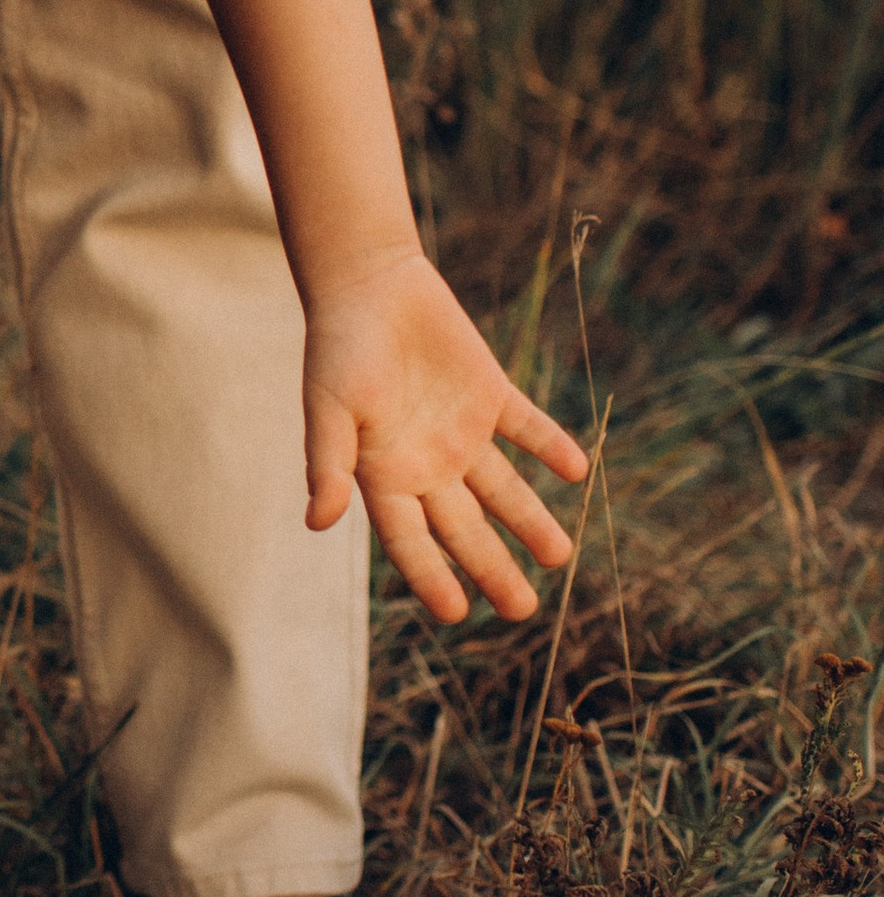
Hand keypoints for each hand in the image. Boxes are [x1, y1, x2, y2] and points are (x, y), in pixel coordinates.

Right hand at [303, 254, 587, 623]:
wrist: (369, 282)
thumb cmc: (338, 347)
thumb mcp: (329, 409)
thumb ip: (328, 465)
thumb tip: (317, 523)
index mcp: (384, 474)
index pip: (411, 541)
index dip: (432, 578)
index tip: (459, 614)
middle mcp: (427, 463)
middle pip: (465, 529)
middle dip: (494, 568)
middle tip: (524, 610)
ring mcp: (462, 431)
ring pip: (503, 489)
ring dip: (530, 521)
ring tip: (561, 556)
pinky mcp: (490, 394)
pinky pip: (527, 428)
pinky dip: (552, 447)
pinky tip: (578, 470)